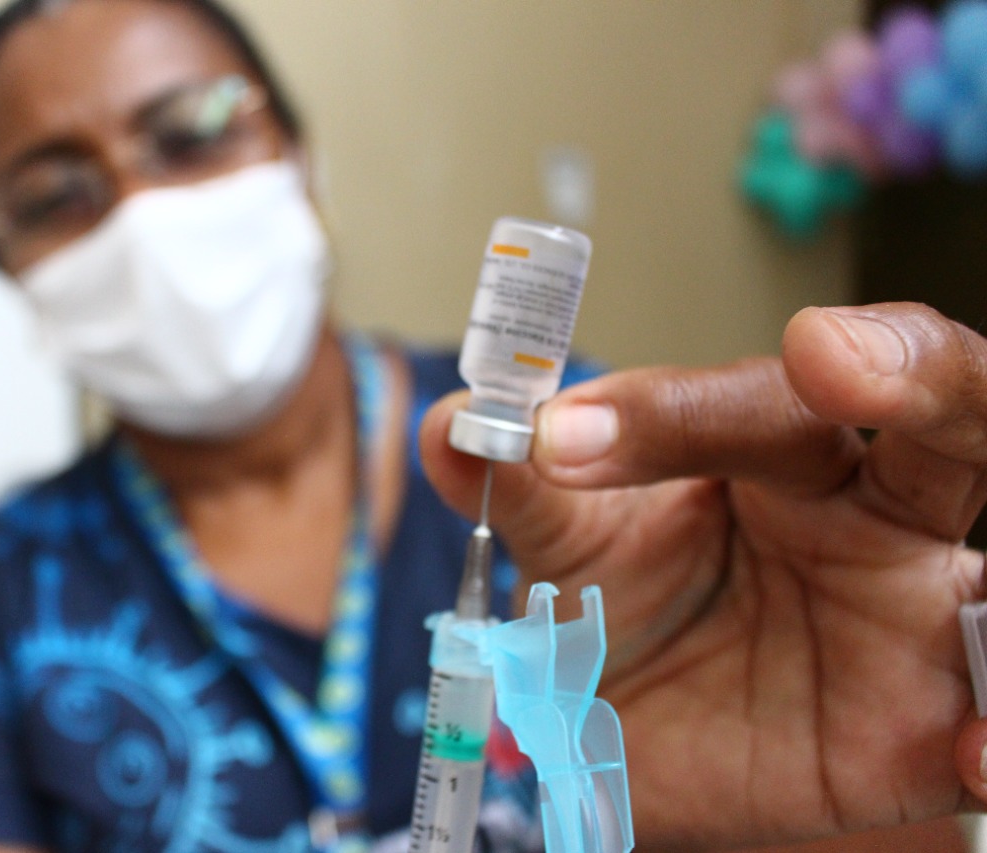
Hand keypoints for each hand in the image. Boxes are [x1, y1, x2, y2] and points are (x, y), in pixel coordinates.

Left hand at [419, 303, 986, 848]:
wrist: (659, 752)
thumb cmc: (630, 626)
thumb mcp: (575, 564)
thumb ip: (530, 498)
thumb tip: (450, 425)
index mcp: (777, 453)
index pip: (750, 402)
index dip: (665, 411)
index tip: (560, 433)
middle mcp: (873, 509)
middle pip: (929, 411)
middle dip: (902, 369)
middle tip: (824, 355)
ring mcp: (925, 611)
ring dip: (963, 478)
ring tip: (940, 538)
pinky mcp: (941, 728)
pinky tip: (977, 750)